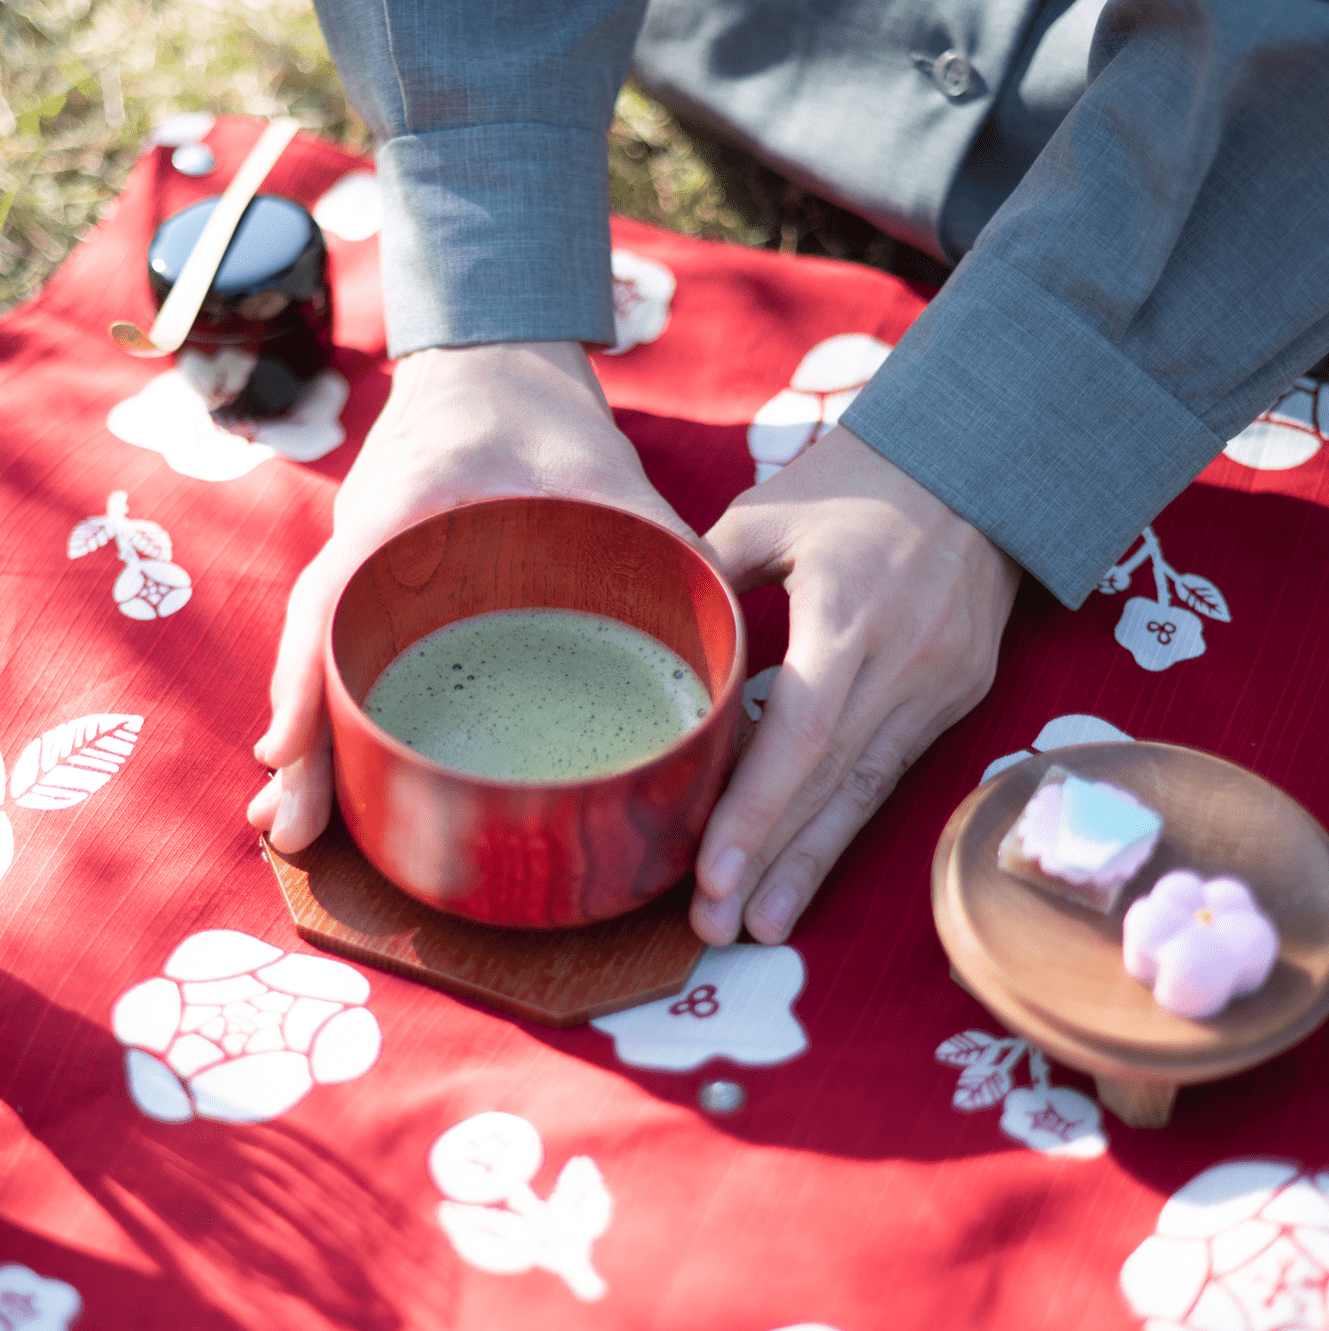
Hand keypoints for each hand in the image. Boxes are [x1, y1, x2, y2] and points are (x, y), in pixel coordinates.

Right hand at [247, 340, 693, 851]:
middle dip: (302, 741)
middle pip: (316, 645)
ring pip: (323, 655)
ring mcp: (365, 561)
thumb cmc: (546, 417)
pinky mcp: (381, 583)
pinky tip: (333, 770)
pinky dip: (334, 708)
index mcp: (410, 504)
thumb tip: (728, 641)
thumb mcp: (610, 473)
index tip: (289, 755)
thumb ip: (663, 545)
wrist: (495, 364)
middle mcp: (368, 539)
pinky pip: (349, 648)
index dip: (308, 679)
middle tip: (292, 830)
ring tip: (299, 827)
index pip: (336, 595)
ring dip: (310, 739)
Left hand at [688, 425, 1019, 944]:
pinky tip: (812, 867)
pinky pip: (894, 770)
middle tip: (715, 931)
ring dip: (813, 863)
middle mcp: (904, 660)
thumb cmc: (860, 480)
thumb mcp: (770, 512)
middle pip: (833, 781)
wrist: (982, 463)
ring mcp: (941, 683)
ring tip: (761, 929)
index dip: (756, 808)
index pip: (803, 731)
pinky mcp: (959, 694)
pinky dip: (847, 821)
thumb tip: (643, 629)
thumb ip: (709, 576)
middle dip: (774, 862)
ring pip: (868, 790)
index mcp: (851, 610)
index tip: (709, 874)